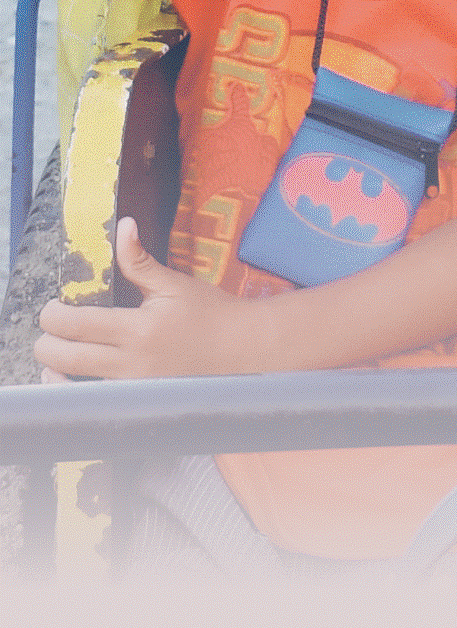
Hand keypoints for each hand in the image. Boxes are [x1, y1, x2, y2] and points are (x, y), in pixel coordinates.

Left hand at [35, 219, 260, 378]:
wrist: (239, 349)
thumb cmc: (209, 313)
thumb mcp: (174, 283)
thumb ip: (140, 261)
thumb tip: (124, 226)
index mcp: (139, 329)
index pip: (79, 324)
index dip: (54, 316)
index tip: (50, 308)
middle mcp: (131, 363)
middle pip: (68, 357)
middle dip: (46, 342)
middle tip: (48, 327)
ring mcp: (132, 387)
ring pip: (74, 385)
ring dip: (54, 367)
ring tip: (52, 353)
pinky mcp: (136, 401)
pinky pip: (93, 400)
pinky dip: (73, 390)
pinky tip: (67, 379)